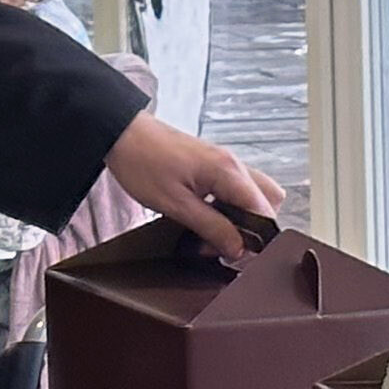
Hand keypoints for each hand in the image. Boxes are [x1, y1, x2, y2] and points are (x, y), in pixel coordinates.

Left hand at [108, 110, 282, 258]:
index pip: (265, 212)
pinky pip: (234, 189)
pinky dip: (227, 206)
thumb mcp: (175, 205)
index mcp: (229, 172)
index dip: (256, 239)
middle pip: (267, 203)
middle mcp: (234, 164)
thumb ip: (212, 227)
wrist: (120, 133)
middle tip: (223, 243)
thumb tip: (239, 249)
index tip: (237, 254)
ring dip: (239, 218)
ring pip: (252, 196)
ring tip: (210, 232)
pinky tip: (205, 216)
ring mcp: (224, 162)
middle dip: (252, 229)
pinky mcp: (212, 164)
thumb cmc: (142, 163)